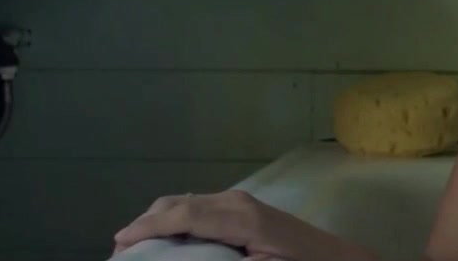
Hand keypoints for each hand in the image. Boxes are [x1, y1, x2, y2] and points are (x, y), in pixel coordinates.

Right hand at [111, 189, 369, 260]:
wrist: (337, 260)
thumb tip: (184, 255)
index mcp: (239, 218)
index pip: (182, 214)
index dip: (147, 226)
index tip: (120, 241)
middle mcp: (236, 201)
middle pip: (178, 203)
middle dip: (147, 222)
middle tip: (122, 249)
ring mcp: (241, 202)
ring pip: (187, 202)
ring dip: (160, 220)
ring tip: (140, 245)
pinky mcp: (245, 208)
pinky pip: (201, 207)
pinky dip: (178, 220)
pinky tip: (170, 238)